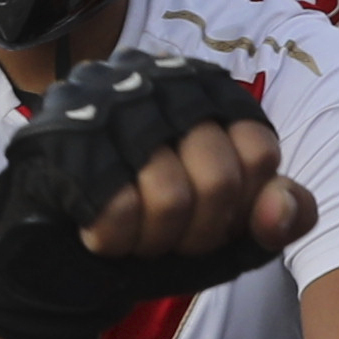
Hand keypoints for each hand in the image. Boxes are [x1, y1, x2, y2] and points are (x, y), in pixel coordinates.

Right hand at [0, 53, 300, 338]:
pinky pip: (116, 207)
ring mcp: (103, 100)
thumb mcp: (231, 230)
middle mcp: (156, 79)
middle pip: (218, 176)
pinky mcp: (58, 136)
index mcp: (205, 89)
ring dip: (153, 241)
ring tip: (132, 235)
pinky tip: (99, 234)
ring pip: (169, 195)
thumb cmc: (151, 230)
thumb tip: (282, 205)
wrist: (57, 259)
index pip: (259, 151)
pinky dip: (115, 242)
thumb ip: (279, 216)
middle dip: (197, 234)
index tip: (212, 221)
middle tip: (165, 236)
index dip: (242, 208)